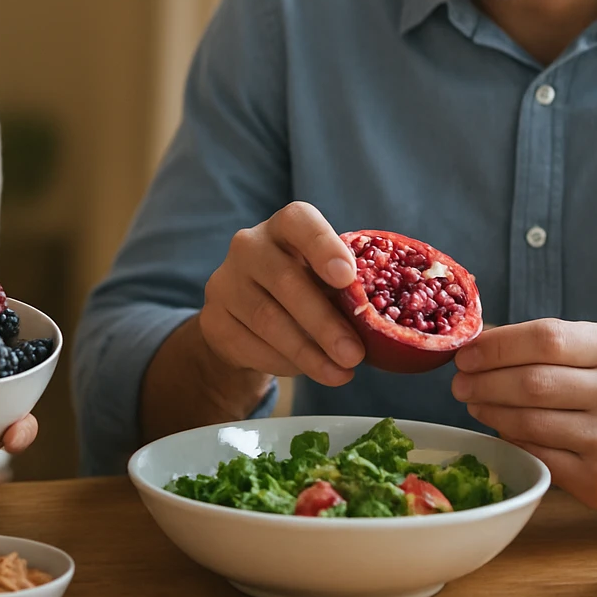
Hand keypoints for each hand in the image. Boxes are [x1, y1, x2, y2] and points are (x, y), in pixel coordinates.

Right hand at [199, 202, 364, 386]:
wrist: (248, 317)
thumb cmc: (304, 288)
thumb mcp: (326, 279)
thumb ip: (348, 288)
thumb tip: (384, 323)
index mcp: (285, 225)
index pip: (300, 222)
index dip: (324, 247)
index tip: (347, 278)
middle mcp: (249, 245)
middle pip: (285, 280)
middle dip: (324, 322)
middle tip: (354, 354)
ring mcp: (225, 281)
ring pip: (267, 318)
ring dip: (307, 352)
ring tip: (340, 373)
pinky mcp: (212, 319)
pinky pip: (249, 345)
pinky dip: (283, 363)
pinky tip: (307, 370)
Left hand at [451, 319, 596, 509]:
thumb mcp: (593, 348)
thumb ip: (542, 343)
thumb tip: (476, 341)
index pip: (545, 339)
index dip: (496, 345)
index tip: (466, 352)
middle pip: (531, 383)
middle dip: (482, 381)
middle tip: (460, 382)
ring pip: (527, 423)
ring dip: (489, 411)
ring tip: (475, 402)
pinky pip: (537, 455)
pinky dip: (512, 440)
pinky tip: (505, 428)